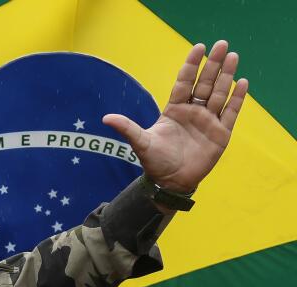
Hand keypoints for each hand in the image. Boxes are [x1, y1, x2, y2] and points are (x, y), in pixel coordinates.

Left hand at [103, 40, 247, 193]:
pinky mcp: (221, 133)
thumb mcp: (141, 143)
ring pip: (220, 94)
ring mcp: (208, 121)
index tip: (198, 47)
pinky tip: (242, 82)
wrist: (171, 182)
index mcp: (175, 110)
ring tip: (233, 56)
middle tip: (222, 44)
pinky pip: (230, 112)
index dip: (191, 65)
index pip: (184, 82)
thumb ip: (127, 128)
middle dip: (213, 64)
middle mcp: (193, 112)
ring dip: (227, 76)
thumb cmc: (155, 162)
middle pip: (205, 83)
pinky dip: (236, 98)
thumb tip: (105, 118)